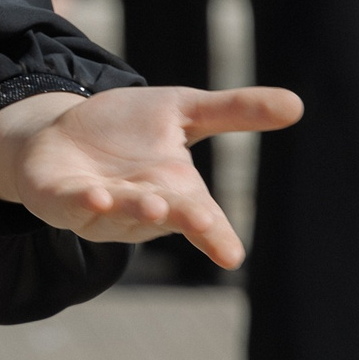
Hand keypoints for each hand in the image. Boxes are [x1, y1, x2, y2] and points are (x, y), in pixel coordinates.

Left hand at [0, 84, 303, 268]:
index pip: (203, 219)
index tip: (232, 254)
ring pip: (121, 216)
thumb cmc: (127, 130)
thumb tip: (298, 104)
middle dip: (182, 219)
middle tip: (197, 217)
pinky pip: (74, 208)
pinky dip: (86, 204)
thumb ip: (234, 111)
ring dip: (134, 211)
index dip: (216, 236)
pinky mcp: (61, 201)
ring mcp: (101, 210)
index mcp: (177, 192)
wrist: (60, 131)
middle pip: (167, 218)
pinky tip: (96, 198)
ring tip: (154, 203)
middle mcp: (142, 207)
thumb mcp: (183, 111)